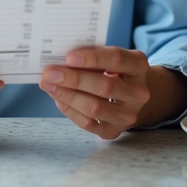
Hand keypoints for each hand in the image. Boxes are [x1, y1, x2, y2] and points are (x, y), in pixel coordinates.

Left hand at [40, 47, 172, 138]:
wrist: (131, 96)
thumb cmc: (114, 70)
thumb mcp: (110, 57)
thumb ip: (91, 55)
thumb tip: (61, 60)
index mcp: (138, 66)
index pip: (117, 59)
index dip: (92, 58)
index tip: (69, 57)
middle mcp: (138, 92)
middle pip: (104, 86)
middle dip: (73, 79)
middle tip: (50, 73)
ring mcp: (128, 115)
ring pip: (94, 107)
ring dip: (67, 95)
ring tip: (48, 85)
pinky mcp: (114, 131)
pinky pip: (88, 123)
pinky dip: (69, 110)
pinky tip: (58, 98)